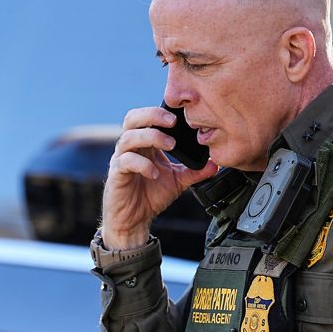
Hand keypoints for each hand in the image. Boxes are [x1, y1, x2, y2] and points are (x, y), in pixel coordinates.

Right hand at [100, 105, 217, 249]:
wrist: (134, 220)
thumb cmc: (151, 196)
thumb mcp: (177, 181)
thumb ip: (194, 171)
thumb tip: (216, 164)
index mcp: (144, 143)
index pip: (146, 117)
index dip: (160, 111)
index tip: (181, 114)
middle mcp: (131, 147)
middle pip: (132, 119)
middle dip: (152, 115)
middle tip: (173, 122)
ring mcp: (121, 159)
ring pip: (128, 137)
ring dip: (151, 137)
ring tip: (170, 146)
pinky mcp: (116, 174)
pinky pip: (125, 161)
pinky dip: (142, 164)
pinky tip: (155, 173)